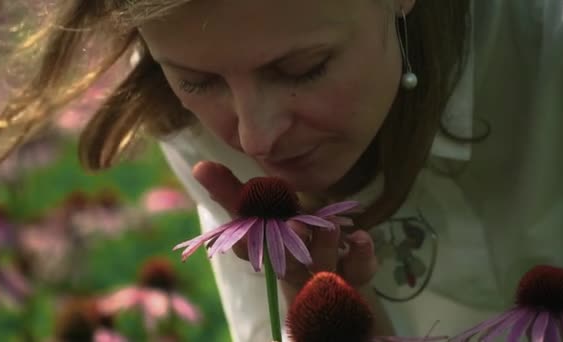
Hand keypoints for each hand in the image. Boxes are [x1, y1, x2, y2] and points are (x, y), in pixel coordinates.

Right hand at [192, 161, 377, 292]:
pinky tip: (362, 237)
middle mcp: (293, 266)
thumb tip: (200, 165)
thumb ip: (232, 192)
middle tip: (295, 227)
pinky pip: (359, 271)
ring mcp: (324, 272)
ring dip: (325, 246)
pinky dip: (361, 255)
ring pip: (322, 266)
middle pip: (287, 265)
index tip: (244, 237)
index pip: (251, 252)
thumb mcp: (261, 213)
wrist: (329, 272)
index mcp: (268, 252)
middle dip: (289, 248)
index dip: (247, 246)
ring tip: (332, 226)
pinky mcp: (354, 275)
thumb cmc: (287, 236)